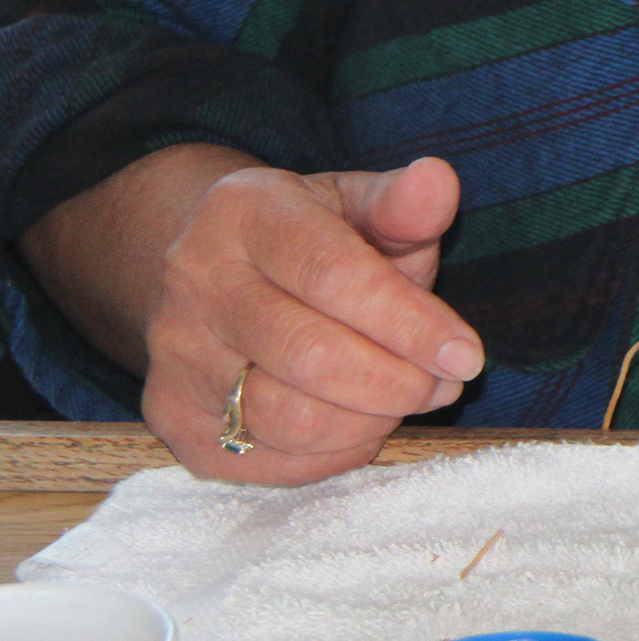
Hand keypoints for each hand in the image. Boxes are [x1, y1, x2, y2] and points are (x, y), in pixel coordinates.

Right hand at [141, 157, 481, 483]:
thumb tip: (437, 180)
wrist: (219, 270)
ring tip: (406, 398)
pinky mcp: (170, 417)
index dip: (410, 324)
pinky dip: (330, 454)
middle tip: (444, 385)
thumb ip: (406, 205)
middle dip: (398, 381)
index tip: (466, 356)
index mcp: (245, 211)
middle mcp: (194, 281)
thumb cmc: (314, 238)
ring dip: (369, 421)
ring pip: (286, 418)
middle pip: (310, 355)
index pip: (335, 276)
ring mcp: (174, 353)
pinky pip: (264, 460)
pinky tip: (359, 423)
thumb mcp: (359, 204)